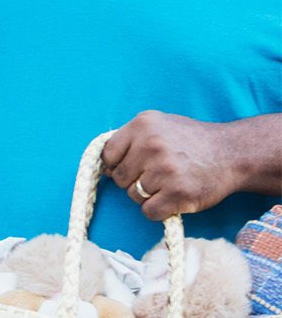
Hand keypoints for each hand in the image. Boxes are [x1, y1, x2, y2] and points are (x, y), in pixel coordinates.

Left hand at [102, 110, 240, 220]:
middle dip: (133, 181)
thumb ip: (130, 139)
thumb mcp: (158, 125)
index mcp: (142, 125)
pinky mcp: (178, 193)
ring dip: (148, 196)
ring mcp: (165, 170)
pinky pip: (149, 211)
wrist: (231, 153)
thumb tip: (105, 166)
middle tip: (156, 176)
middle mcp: (152, 145)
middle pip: (120, 178)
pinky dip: (158, 210)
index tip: (131, 167)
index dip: (116, 165)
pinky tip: (172, 198)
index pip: (108, 154)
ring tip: (168, 184)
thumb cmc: (190, 141)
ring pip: (133, 196)